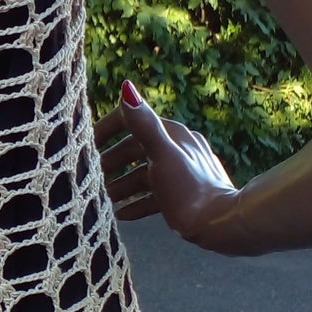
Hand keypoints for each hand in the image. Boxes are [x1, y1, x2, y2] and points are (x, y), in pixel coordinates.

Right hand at [94, 81, 240, 249]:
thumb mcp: (162, 154)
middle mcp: (178, 148)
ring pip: (143, 175)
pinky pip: (154, 196)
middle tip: (90, 175)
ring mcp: (182, 172)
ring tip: (102, 198)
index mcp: (173, 134)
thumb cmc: (189, 187)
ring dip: (121, 185)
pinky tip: (121, 214)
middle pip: (135, 150)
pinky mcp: (185, 195)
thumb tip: (126, 87)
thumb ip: (143, 124)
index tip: (87, 143)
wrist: (224, 224)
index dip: (107, 128)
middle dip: (111, 162)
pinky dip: (136, 202)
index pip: (133, 120)